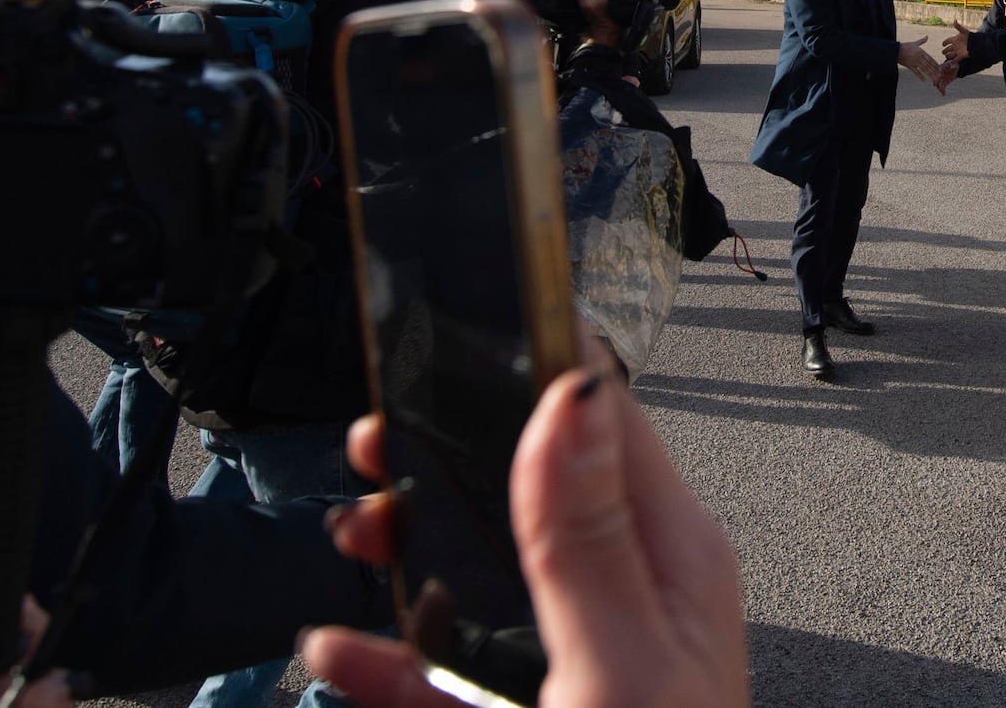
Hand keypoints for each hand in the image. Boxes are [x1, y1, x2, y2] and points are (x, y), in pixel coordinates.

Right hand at [307, 348, 749, 707]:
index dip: (534, 367)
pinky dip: (388, 656)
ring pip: (480, 568)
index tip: (456, 336)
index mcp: (668, 559)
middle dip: (447, 459)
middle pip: (528, 487)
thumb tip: (572, 396)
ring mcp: (572, 656)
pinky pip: (445, 668)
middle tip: (377, 450)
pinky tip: (337, 655)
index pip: (607, 420)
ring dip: (408, 549)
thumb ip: (589, 540)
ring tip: (352, 538)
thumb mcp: (621, 669)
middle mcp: (624, 594)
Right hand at [896, 36, 942, 88]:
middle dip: (935, 70)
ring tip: (934, 78)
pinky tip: (924, 80)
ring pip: (924, 69)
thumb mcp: (914, 43)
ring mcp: (914, 62)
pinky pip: (916, 72)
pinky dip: (920, 76)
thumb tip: (927, 36)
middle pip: (928, 64)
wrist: (895, 50)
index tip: (940, 68)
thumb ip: (922, 41)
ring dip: (930, 74)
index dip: (935, 63)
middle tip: (940, 75)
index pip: (930, 58)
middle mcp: (919, 57)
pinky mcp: (909, 66)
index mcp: (921, 51)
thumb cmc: (905, 46)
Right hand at [934, 59, 958, 95]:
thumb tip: (953, 67)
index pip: (938, 72)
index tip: (939, 76)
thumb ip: (953, 65)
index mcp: (940, 68)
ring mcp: (941, 79)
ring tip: (941, 91)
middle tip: (936, 85)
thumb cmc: (953, 64)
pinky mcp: (943, 83)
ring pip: (938, 84)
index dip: (938, 74)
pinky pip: (942, 87)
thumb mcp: (954, 63)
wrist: (954, 68)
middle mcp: (938, 74)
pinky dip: (943, 91)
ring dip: (939, 88)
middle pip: (936, 79)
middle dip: (936, 82)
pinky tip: (943, 94)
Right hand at [940, 21, 970, 61]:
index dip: (944, 42)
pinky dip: (953, 61)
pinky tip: (951, 61)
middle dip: (945, 51)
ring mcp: (958, 51)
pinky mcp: (961, 56)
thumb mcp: (964, 31)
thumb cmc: (971, 36)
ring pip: (950, 55)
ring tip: (947, 56)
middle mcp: (956, 45)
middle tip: (944, 52)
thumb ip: (958, 26)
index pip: (947, 41)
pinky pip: (955, 59)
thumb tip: (954, 19)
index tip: (943, 44)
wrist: (977, 44)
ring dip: (948, 56)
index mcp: (955, 39)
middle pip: (948, 49)